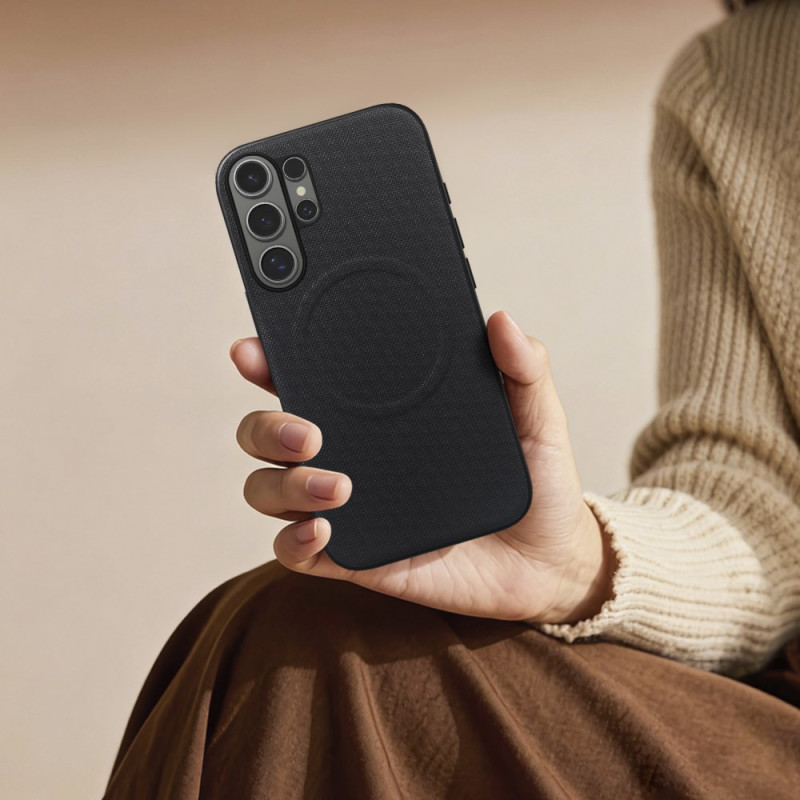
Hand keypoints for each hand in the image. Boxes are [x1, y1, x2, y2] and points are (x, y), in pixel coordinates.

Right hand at [230, 310, 616, 624]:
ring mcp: (349, 506)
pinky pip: (297, 551)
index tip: (253, 349)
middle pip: (267, 433)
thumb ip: (523, 369)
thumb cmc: (534, 482)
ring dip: (284, 483)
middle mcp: (352, 454)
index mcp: (381, 413)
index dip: (271, 360)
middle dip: (266, 426)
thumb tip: (502, 319)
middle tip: (307, 430)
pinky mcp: (357, 556)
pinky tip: (323, 530)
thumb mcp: (536, 418)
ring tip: (339, 485)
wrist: (549, 560)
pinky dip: (294, 540)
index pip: (312, 378)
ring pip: (269, 489)